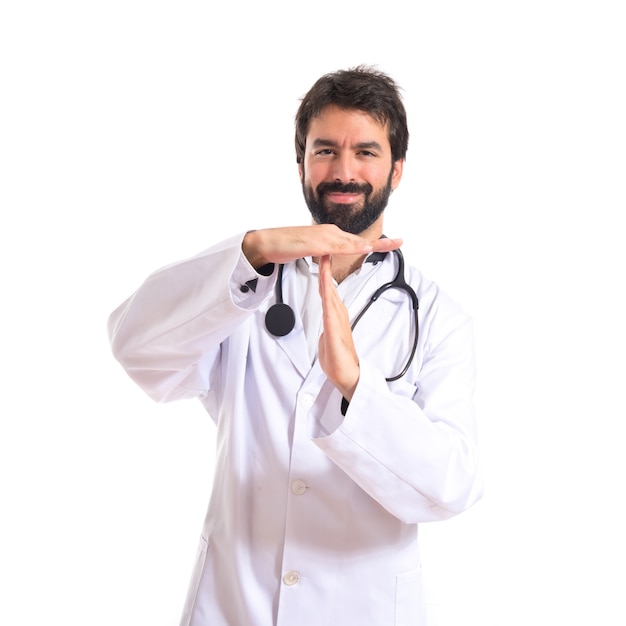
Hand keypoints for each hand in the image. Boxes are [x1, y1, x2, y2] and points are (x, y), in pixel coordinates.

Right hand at [242, 224, 401, 268]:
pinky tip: (364, 249)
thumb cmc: (286, 246)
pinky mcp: (316, 243)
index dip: (375, 244)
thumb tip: (330, 255)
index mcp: (330, 235)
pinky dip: (353, 248)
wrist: (267, 242)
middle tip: (401, 241)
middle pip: (360, 240)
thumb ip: (323, 253)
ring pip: (353, 242)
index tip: (391, 244)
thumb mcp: (310, 251)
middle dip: (381, 242)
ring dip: (372, 244)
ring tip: (391, 244)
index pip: (356, 241)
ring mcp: (324, 237)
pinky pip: (338, 247)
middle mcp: (330, 233)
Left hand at [317, 254, 359, 400]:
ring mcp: (337, 318)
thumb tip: (325, 326)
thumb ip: (327, 328)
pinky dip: (328, 292)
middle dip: (327, 264)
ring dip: (327, 273)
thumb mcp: (328, 337)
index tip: (320, 254)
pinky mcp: (334, 326)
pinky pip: (329, 306)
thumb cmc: (337, 358)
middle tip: (324, 244)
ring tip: (325, 255)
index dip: (324, 269)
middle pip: (330, 283)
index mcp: (335, 313)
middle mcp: (337, 312)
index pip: (328, 286)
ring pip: (330, 290)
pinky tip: (325, 283)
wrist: (346, 374)